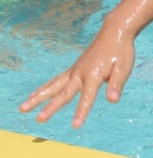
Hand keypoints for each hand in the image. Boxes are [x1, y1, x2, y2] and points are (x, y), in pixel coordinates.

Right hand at [20, 27, 135, 127]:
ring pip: (53, 86)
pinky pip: (55, 81)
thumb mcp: (124, 67)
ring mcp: (74, 71)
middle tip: (39, 119)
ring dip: (38, 97)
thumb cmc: (121, 51)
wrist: (114, 32)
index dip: (81, 111)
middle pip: (63, 93)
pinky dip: (44, 89)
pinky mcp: (73, 69)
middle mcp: (80, 73)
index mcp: (94, 74)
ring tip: (23, 108)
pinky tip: (33, 96)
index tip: (75, 125)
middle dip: (51, 107)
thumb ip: (116, 84)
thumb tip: (113, 100)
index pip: (87, 97)